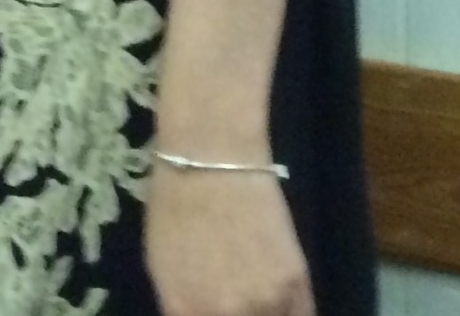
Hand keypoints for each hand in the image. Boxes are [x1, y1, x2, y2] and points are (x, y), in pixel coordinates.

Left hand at [144, 164, 311, 315]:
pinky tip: (281, 301)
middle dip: (236, 315)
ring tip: (256, 293)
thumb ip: (184, 306)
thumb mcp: (162, 263)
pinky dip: (290, 312)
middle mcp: (226, 314)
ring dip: (266, 313)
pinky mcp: (297, 284)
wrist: (213, 158)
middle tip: (238, 300)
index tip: (213, 311)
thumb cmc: (175, 203)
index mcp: (184, 309)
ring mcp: (266, 302)